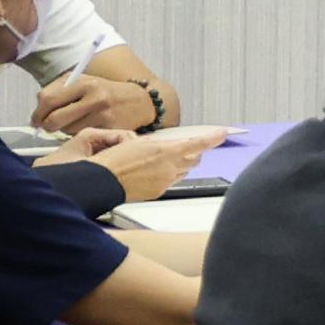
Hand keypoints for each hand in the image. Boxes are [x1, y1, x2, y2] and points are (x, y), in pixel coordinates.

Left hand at [37, 69, 153, 143]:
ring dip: (64, 130)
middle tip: (47, 125)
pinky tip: (86, 126)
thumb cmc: (105, 91)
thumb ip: (60, 89)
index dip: (37, 112)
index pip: (48, 99)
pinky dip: (78, 134)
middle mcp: (94, 97)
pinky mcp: (109, 128)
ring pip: (66, 130)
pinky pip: (81, 136)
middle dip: (46, 125)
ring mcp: (103, 115)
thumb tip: (38, 109)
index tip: (36, 118)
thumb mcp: (84, 81)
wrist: (140, 101)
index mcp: (85, 82)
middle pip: (54, 119)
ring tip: (74, 122)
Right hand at [93, 127, 230, 200]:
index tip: (222, 133)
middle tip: (188, 146)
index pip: (199, 144)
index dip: (213, 138)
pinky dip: (168, 174)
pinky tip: (154, 171)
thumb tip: (168, 147)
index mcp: (167, 151)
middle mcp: (171, 167)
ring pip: (183, 171)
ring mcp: (166, 181)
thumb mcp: (139, 142)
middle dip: (194, 152)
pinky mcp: (160, 191)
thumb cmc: (116, 160)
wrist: (103, 181)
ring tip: (164, 158)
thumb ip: (160, 145)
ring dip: (181, 163)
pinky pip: (171, 181)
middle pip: (194, 159)